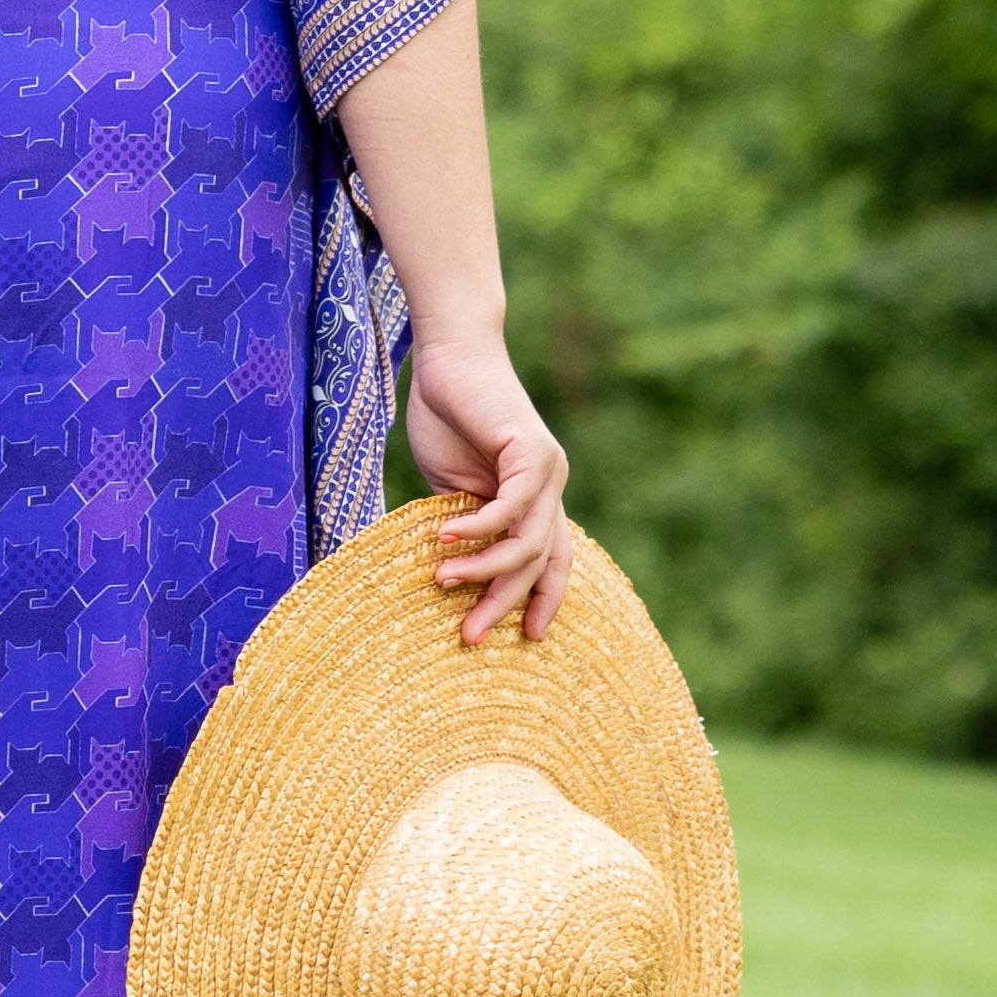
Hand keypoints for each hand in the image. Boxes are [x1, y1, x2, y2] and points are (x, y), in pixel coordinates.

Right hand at [401, 329, 575, 644]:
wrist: (450, 356)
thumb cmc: (447, 416)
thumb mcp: (454, 486)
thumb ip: (465, 525)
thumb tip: (452, 577)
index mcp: (537, 498)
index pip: (552, 561)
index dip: (543, 600)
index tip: (526, 639)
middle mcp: (552, 487)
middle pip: (539, 562)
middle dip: (504, 603)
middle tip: (470, 636)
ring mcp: (548, 470)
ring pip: (528, 542)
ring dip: (484, 569)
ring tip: (443, 582)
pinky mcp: (532, 452)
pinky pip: (511, 506)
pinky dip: (480, 529)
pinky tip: (446, 539)